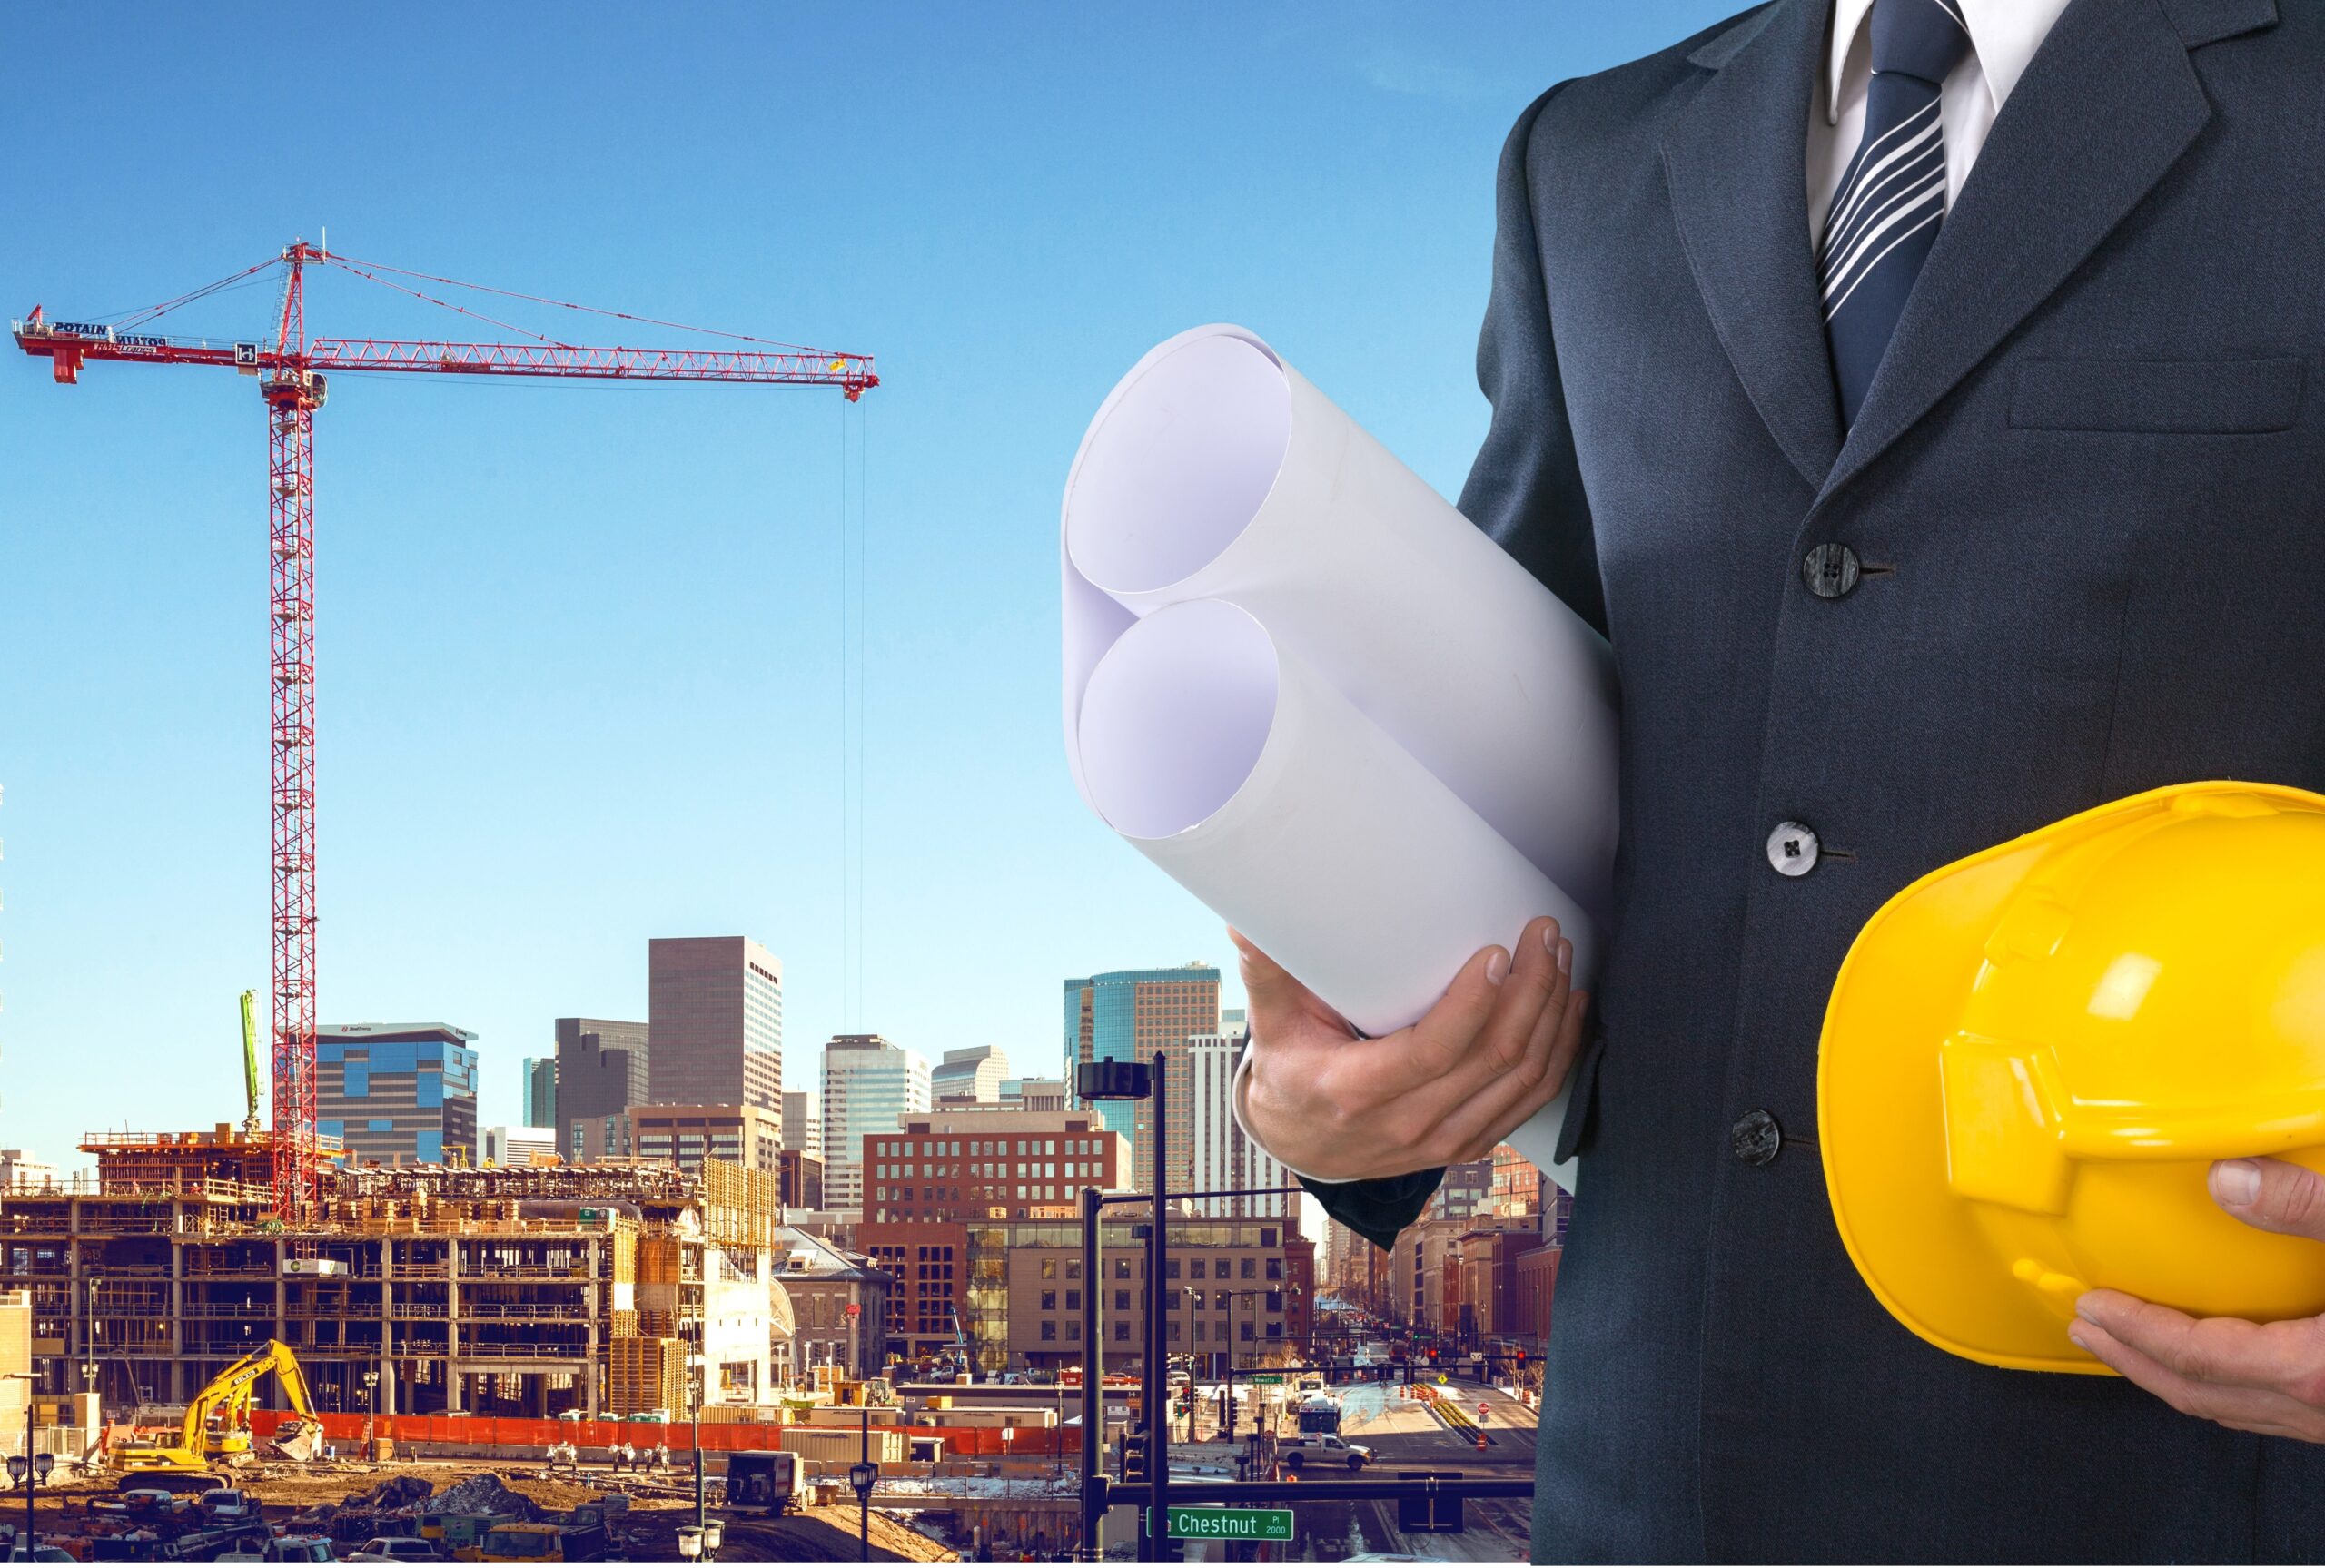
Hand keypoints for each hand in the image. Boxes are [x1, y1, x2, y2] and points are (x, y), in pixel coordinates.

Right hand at [1231, 915, 1587, 1183]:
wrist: (1302, 1143)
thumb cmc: (1291, 1068)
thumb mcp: (1271, 1021)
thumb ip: (1266, 968)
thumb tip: (1243, 915)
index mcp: (1355, 1092)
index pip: (1430, 1052)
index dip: (1471, 1005)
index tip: (1496, 952)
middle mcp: (1406, 1126)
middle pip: (1491, 1059)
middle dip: (1530, 990)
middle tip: (1545, 934)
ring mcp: (1445, 1141)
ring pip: (1522, 1080)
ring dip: (1552, 1015)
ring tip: (1562, 958)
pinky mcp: (1470, 1143)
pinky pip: (1530, 1101)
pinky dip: (1560, 1053)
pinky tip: (1570, 1008)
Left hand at [2070, 1157, 2324, 1440]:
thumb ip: (2305, 1206)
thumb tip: (2226, 1178)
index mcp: (2310, 1370)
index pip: (2192, 1355)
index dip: (2134, 1329)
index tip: (2089, 1304)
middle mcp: (2315, 1409)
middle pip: (2197, 1392)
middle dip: (2131, 1358)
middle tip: (2081, 1329)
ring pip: (2229, 1411)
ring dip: (2169, 1377)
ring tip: (2125, 1347)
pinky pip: (2263, 1411)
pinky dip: (2217, 1387)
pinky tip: (2211, 1364)